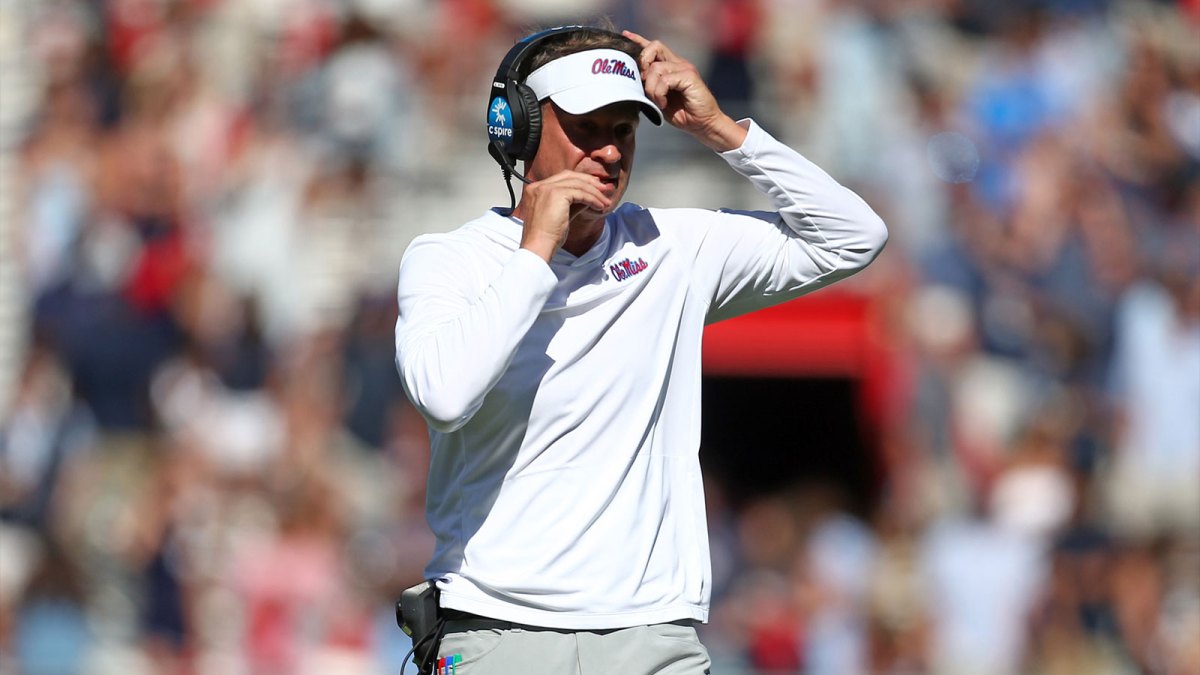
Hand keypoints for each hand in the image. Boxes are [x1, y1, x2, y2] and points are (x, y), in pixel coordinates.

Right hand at [514, 171, 611, 261]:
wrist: (538, 246)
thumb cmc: (545, 237)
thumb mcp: (560, 216)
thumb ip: (572, 204)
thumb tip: (587, 198)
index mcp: (535, 190)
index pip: (561, 178)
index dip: (579, 180)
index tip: (593, 187)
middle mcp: (539, 186)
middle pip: (569, 175)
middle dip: (588, 182)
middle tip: (603, 189)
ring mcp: (546, 188)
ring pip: (577, 184)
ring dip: (594, 192)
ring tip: (604, 201)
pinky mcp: (556, 194)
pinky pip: (580, 193)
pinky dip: (592, 199)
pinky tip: (599, 206)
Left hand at [623, 31, 747, 151]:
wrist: (702, 124)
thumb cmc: (682, 114)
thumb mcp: (659, 99)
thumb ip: (649, 86)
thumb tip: (633, 80)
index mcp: (671, 66)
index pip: (654, 47)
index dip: (639, 40)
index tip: (626, 35)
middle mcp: (678, 63)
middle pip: (654, 47)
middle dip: (642, 62)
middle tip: (642, 83)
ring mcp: (684, 68)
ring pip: (656, 68)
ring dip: (651, 88)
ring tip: (658, 101)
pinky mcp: (689, 76)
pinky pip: (665, 80)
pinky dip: (660, 93)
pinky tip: (664, 103)